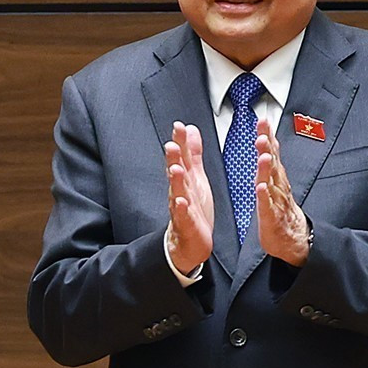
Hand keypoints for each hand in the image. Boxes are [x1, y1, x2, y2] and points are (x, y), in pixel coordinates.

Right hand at [163, 121, 213, 273]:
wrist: (190, 241)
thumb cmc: (193, 207)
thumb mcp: (196, 176)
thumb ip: (193, 153)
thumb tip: (190, 131)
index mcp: (185, 179)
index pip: (181, 157)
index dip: (180, 142)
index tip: (179, 126)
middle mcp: (180, 191)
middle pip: (176, 172)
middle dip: (174, 158)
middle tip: (172, 144)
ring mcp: (181, 207)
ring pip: (177, 192)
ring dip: (175, 181)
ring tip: (175, 168)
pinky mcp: (186, 224)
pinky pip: (183, 216)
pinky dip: (181, 209)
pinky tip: (180, 202)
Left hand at [255, 119, 310, 264]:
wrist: (293, 239)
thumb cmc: (281, 210)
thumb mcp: (276, 183)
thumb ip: (270, 161)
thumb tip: (265, 138)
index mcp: (277, 178)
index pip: (272, 153)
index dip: (268, 136)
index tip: (263, 120)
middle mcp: (278, 187)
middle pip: (273, 164)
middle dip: (268, 148)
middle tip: (263, 133)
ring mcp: (276, 202)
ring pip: (271, 183)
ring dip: (267, 169)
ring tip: (264, 155)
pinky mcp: (272, 219)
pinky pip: (268, 207)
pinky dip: (264, 197)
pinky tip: (261, 187)